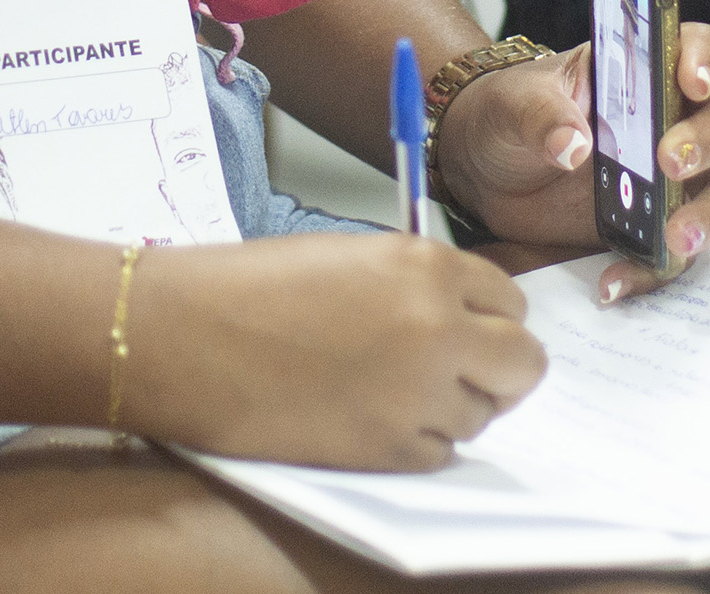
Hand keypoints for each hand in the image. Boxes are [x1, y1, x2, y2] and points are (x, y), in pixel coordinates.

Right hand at [128, 231, 543, 469]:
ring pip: (482, 414)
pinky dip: (417, 440)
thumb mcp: (352, 256)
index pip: (510, 300)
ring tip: (392, 389)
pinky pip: (439, 453)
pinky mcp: (389, 450)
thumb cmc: (251, 287)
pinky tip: (371, 416)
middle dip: (499, 367)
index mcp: (427, 267)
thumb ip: (417, 283)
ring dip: (452, 405)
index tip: (472, 327)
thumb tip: (458, 316)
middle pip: (523, 363)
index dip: (490, 315)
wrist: (185, 336)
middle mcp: (438, 330)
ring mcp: (418, 395)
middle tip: (460, 368)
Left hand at [435, 26, 709, 301]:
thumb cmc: (511, 112)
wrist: (487, 166)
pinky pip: (677, 253)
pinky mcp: (657, 227)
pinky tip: (614, 280)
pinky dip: (653, 269)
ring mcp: (674, 178)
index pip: (701, 48)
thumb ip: (540, 115)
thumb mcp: (514, 104)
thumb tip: (572, 145)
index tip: (691, 84)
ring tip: (675, 237)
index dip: (706, 61)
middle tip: (670, 164)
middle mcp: (676, 119)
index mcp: (646, 70)